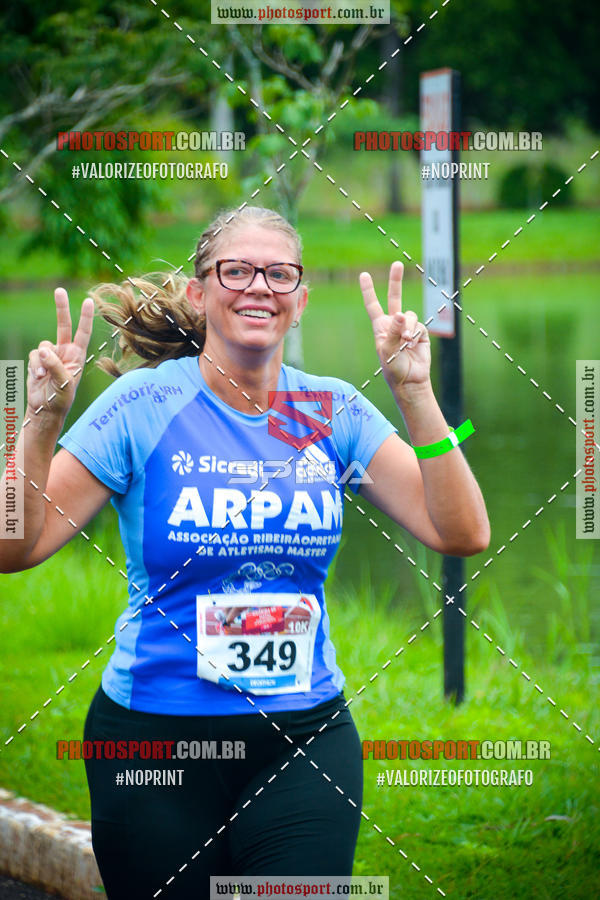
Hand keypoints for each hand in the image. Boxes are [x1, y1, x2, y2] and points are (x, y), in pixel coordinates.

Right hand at [27, 288, 93, 418]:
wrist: (45, 409)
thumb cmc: (61, 399)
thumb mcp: (64, 384)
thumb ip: (55, 366)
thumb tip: (45, 351)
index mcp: (78, 356)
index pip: (83, 333)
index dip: (86, 317)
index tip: (89, 301)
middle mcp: (65, 352)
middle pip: (63, 325)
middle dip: (61, 308)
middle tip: (60, 290)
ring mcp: (51, 355)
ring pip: (43, 346)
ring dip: (42, 362)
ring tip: (44, 377)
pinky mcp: (38, 360)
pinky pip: (34, 355)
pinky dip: (34, 366)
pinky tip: (38, 378)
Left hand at [360, 261, 430, 391]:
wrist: (410, 380)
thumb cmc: (393, 367)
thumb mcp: (387, 349)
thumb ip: (393, 330)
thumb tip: (400, 314)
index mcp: (380, 327)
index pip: (373, 305)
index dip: (368, 290)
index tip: (363, 275)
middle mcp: (393, 324)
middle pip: (394, 297)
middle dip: (395, 281)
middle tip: (397, 264)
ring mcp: (407, 327)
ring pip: (409, 315)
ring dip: (407, 328)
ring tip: (405, 343)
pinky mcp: (420, 332)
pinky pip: (419, 325)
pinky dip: (415, 334)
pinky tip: (412, 345)